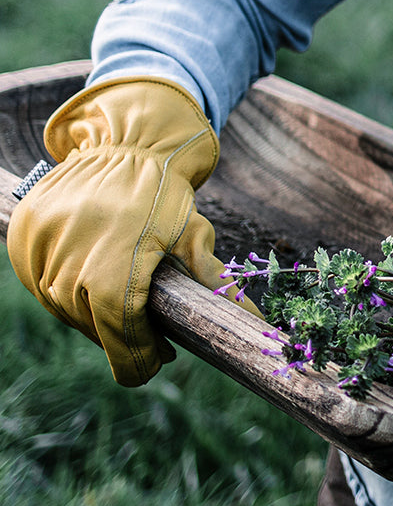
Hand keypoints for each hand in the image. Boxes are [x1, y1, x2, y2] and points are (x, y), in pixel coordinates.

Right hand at [7, 77, 259, 385]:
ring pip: (65, 307)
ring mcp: (40, 252)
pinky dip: (68, 293)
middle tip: (150, 338)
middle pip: (94, 326)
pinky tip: (94, 288)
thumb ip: (215, 280)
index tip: (157, 362)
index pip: (120, 336)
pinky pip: (43, 283)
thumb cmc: (166, 191)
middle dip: (122, 337)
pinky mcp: (23, 239)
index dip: (139, 358)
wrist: (127, 142)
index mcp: (114, 267)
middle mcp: (70, 264)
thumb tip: (256, 320)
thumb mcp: (193, 233)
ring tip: (123, 310)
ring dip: (93, 316)